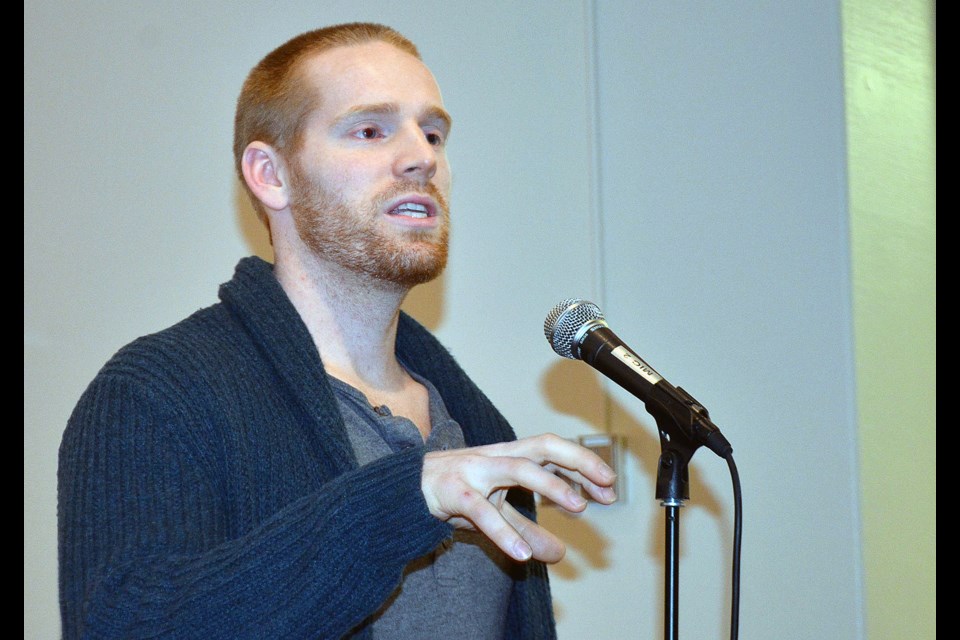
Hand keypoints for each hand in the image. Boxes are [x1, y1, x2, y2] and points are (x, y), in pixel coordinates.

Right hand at [421, 433, 616, 563]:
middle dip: (578, 459)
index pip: (554, 452)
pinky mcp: (455, 492)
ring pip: (518, 469)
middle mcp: (497, 457)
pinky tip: (524, 555)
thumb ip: (526, 530)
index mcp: (510, 456)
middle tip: (607, 482)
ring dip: (551, 486)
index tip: (609, 488)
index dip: (583, 465)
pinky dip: (504, 533)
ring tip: (579, 507)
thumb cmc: (455, 492)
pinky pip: (483, 512)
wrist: (405, 490)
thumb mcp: (496, 512)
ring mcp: (476, 471)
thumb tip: (558, 553)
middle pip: (543, 445)